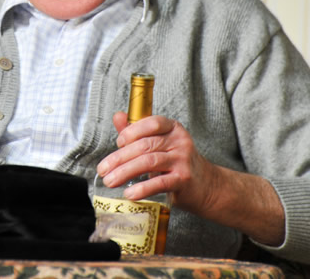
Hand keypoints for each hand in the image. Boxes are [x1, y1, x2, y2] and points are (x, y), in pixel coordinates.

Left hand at [96, 111, 219, 214]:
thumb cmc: (176, 162)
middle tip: (103, 169)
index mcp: (172, 128)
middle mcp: (179, 141)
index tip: (117, 143)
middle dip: (119, 158)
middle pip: (145, 146)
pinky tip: (129, 194)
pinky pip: (159, 183)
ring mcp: (183, 160)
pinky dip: (142, 189)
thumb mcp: (159, 143)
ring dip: (125, 172)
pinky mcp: (184, 180)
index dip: (131, 131)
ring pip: (149, 162)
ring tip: (109, 181)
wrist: (207, 186)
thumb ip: (137, 130)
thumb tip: (118, 116)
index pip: (151, 123)